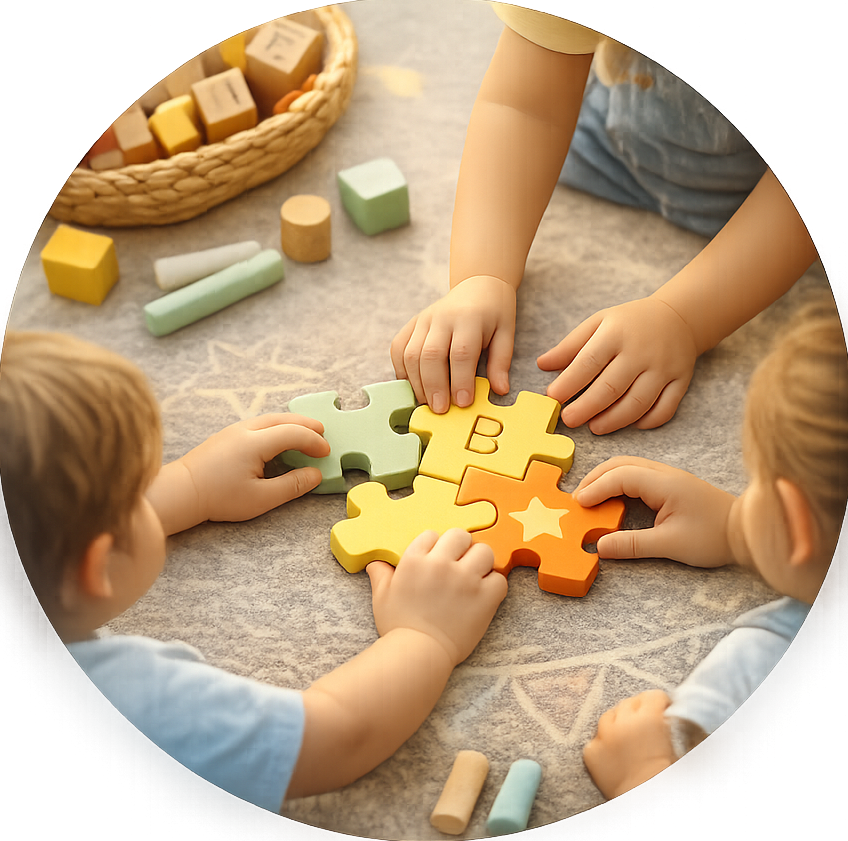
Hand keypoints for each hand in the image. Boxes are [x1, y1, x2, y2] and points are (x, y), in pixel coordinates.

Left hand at [178, 413, 329, 524]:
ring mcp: (234, 429)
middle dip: (306, 424)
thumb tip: (315, 474)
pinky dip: (278, 426)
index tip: (326, 453)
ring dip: (292, 423)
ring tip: (306, 432)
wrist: (181, 492)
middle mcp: (245, 429)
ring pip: (270, 418)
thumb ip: (292, 486)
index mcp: (255, 442)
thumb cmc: (219, 498)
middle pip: (283, 418)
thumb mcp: (261, 498)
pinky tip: (280, 438)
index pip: (294, 434)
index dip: (314, 441)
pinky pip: (259, 423)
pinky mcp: (227, 435)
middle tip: (324, 432)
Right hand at [366, 529, 507, 665]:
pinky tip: (485, 595)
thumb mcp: (381, 596)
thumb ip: (381, 574)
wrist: (417, 655)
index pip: (432, 535)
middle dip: (461, 547)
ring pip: (484, 551)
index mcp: (415, 560)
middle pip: (461, 536)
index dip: (436, 546)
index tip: (437, 559)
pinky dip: (494, 585)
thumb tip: (375, 562)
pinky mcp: (484, 597)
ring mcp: (465, 579)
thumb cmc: (397, 627)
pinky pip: (499, 578)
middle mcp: (441, 564)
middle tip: (460, 563)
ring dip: (481, 562)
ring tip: (476, 576)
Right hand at [390, 276, 516, 412]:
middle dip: (434, 386)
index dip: (460, 380)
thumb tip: (499, 390)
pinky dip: (401, 371)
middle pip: (430, 354)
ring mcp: (422, 320)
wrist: (477, 285)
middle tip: (440, 410)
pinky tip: (413, 387)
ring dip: (417, 383)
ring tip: (427, 404)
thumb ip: (501, 362)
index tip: (463, 403)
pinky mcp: (411, 325)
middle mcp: (442, 317)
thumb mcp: (506, 333)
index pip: (461, 352)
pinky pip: (398, 349)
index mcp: (469, 318)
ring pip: (410, 354)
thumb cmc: (494, 313)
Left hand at [537, 296, 698, 433]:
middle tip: (569, 420)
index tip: (552, 397)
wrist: (679, 316)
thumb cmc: (629, 323)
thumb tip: (541, 365)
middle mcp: (641, 352)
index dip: (569, 383)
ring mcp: (664, 368)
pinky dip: (648, 421)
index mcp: (616, 333)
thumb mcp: (597, 323)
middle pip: (612, 387)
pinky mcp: (681, 381)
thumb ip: (570, 346)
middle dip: (587, 408)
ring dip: (614, 420)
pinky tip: (630, 424)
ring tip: (595, 427)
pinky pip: (665, 409)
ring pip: (638, 403)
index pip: (589, 362)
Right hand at [573, 456, 735, 566]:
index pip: (620, 476)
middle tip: (577, 500)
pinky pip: (636, 473)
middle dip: (594, 478)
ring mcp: (668, 475)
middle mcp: (664, 473)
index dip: (596, 488)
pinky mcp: (670, 483)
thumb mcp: (671, 545)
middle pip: (620, 464)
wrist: (746, 531)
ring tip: (588, 498)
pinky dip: (616, 481)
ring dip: (604, 478)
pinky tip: (610, 497)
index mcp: (664, 483)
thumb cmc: (714, 538)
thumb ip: (633, 544)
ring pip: (627, 465)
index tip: (578, 504)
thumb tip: (600, 546)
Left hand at [583, 690, 677, 799]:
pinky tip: (614, 756)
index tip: (664, 712)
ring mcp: (604, 736)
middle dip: (638, 711)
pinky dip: (604, 746)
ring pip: (609, 716)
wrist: (647, 805)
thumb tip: (673, 718)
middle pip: (629, 702)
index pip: (653, 696)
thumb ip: (674, 727)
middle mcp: (623, 721)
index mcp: (649, 718)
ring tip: (627, 738)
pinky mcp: (591, 752)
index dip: (661, 704)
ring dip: (618, 723)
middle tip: (646, 727)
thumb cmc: (671, 780)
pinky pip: (596, 741)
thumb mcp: (681, 748)